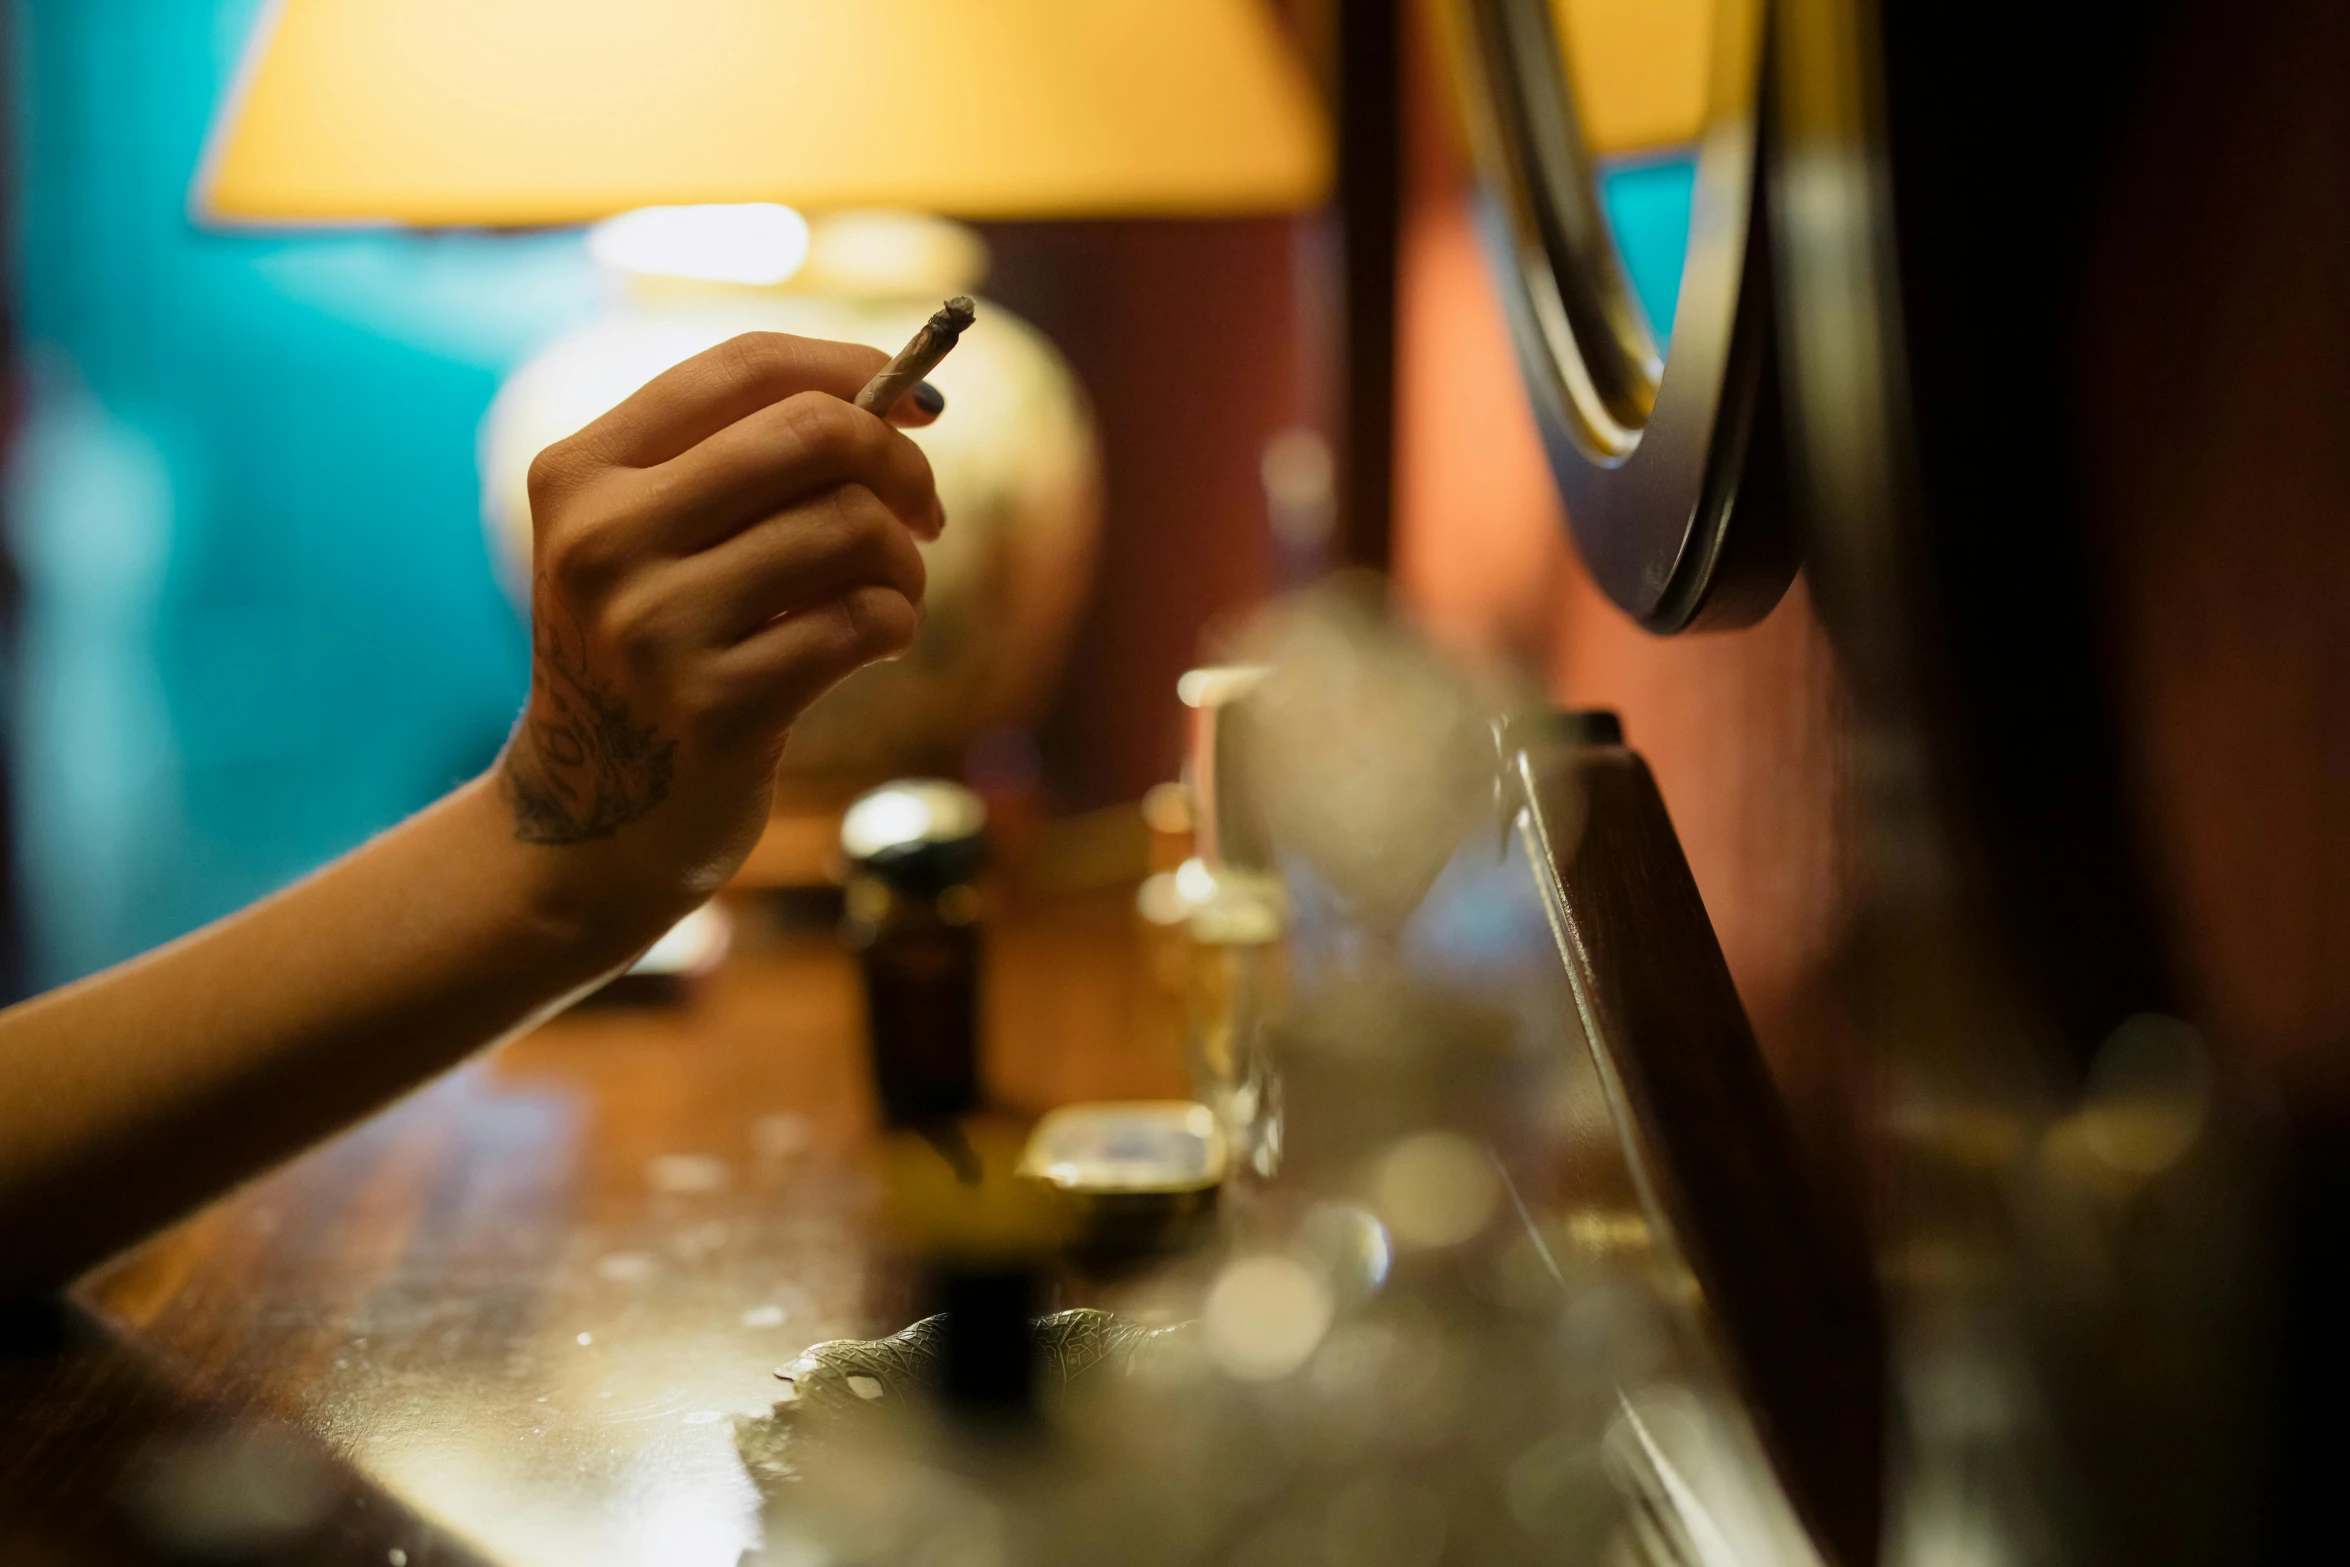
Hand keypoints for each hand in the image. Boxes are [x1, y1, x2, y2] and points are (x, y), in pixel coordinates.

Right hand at [496, 332, 944, 943]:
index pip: (743, 367)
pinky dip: (896, 623)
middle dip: (898, 464)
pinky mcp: (718, 707)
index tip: (919, 404)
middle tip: (923, 511)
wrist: (591, 820)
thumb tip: (902, 397)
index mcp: (580, 472)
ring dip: (903, 561)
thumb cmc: (651, 657)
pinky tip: (878, 642)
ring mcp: (655, 627)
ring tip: (892, 593)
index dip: (854, 366)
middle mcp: (603, 540)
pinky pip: (862, 622)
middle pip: (812, 432)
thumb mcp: (648, 545)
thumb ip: (741, 464)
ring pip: (849, 527)